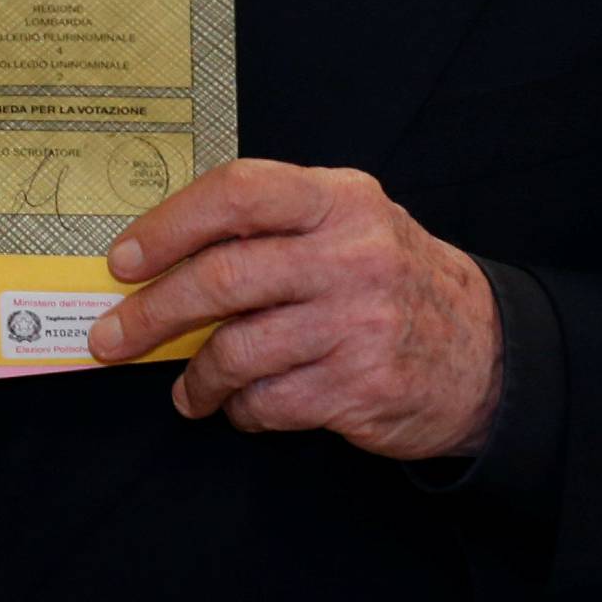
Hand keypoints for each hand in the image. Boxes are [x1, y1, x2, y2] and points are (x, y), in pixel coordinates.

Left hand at [88, 159, 502, 462]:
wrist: (488, 352)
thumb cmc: (391, 276)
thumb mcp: (347, 221)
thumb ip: (272, 225)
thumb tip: (164, 253)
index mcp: (337, 198)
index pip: (237, 193)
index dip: (169, 225)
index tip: (124, 259)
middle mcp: (350, 254)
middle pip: (223, 279)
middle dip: (152, 313)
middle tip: (113, 336)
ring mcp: (358, 323)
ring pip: (239, 349)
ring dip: (195, 375)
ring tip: (186, 387)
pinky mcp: (362, 387)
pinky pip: (271, 402)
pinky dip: (241, 408)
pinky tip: (239, 405)